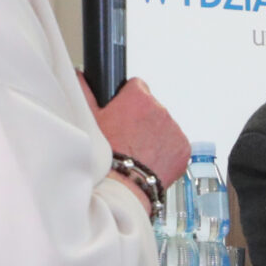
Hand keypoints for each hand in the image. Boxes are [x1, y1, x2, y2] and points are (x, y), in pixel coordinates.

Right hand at [79, 71, 189, 188]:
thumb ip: (86, 91)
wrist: (122, 188)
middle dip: (142, 120)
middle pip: (152, 109)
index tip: (124, 114)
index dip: (128, 101)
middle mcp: (161, 110)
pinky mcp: (184, 150)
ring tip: (137, 153)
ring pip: (163, 128)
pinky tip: (150, 162)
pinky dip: (166, 153)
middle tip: (127, 138)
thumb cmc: (104, 156)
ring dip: (154, 136)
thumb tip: (82, 77)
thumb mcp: (89, 119)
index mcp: (139, 98)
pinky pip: (174, 146)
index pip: (138, 86)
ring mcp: (174, 130)